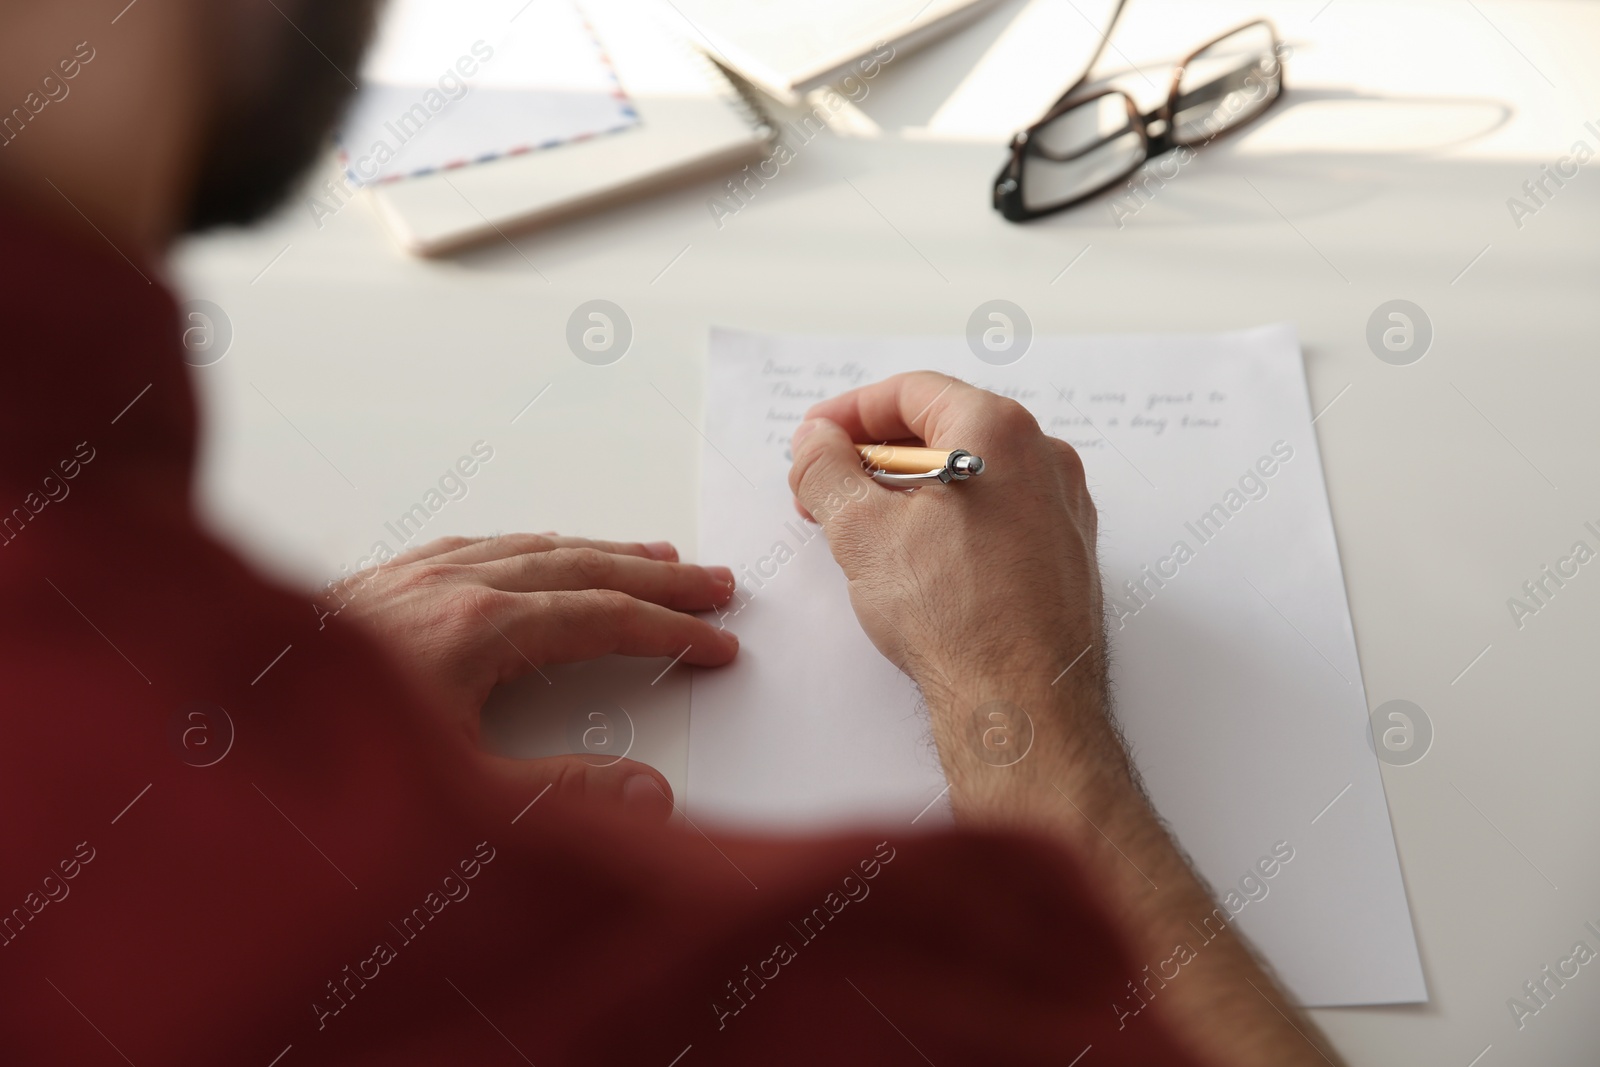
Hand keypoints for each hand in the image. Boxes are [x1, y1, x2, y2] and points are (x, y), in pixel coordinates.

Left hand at [327, 533, 738, 817]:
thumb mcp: (456, 801)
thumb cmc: (323, 765)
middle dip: (657, 577)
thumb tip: (650, 793)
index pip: (605, 619)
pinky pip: (478, 544)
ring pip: (531, 545)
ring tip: (653, 557)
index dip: (671, 632)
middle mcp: (451, 587)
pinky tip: (537, 551)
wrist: (208, 722)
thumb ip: (562, 797)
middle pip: (582, 566)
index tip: (718, 646)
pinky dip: (532, 545)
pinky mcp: (378, 583)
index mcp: (481, 630)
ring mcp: (412, 577)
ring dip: (601, 550)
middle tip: (716, 584)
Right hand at [789, 375, 1344, 1066]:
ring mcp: (1062, 509)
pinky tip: (911, 562)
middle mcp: (1044, 458)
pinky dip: (947, 522)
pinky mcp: (1064, 557)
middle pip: (943, 429)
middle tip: (825, 486)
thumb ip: (828, 469)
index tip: (814, 440)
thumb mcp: (861, 531)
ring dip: (907, 491)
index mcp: (1000, 430)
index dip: (849, 413)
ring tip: (859, 529)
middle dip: (873, 455)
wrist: (1022, 704)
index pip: (912, 393)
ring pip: (970, 475)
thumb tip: (815, 444)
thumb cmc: (956, 616)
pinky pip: (996, 516)